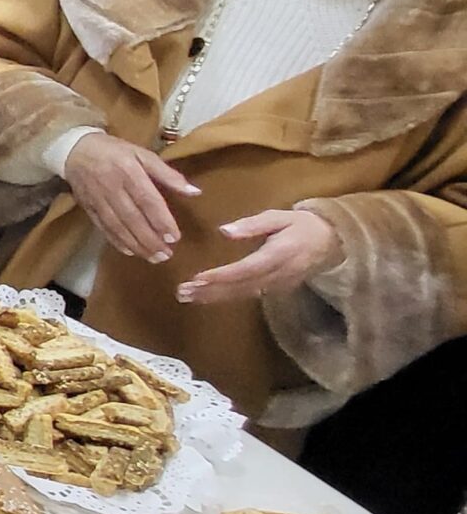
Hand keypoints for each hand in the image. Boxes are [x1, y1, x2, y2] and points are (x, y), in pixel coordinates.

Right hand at [62, 130, 199, 263]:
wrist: (75, 149)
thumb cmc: (115, 151)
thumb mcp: (143, 154)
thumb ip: (168, 174)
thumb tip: (195, 192)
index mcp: (129, 171)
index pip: (147, 200)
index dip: (161, 220)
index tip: (174, 237)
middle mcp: (112, 187)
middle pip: (132, 218)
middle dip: (150, 239)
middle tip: (166, 255)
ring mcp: (98, 198)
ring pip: (118, 226)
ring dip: (136, 244)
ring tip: (152, 258)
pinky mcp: (88, 207)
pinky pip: (103, 227)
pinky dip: (116, 241)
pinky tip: (129, 251)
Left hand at [179, 209, 342, 303]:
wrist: (331, 241)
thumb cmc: (301, 225)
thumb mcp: (279, 217)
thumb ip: (252, 225)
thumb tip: (224, 231)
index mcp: (279, 254)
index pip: (246, 269)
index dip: (222, 276)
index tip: (197, 278)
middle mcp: (278, 274)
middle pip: (241, 287)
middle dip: (210, 291)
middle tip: (182, 293)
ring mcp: (279, 285)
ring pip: (243, 294)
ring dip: (214, 297)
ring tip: (187, 297)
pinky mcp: (277, 289)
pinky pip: (249, 295)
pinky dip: (226, 297)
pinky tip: (206, 297)